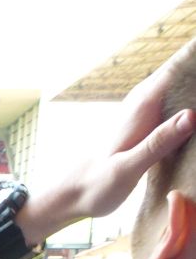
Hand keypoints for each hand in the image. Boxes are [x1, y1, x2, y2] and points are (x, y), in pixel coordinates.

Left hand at [18, 38, 195, 243]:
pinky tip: (195, 119)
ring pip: (180, 86)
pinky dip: (189, 104)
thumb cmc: (97, 184)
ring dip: (194, 88)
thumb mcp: (128, 168)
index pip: (180, 65)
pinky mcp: (148, 124)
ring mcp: (146, 110)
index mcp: (143, 105)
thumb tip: (192, 116)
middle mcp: (145, 101)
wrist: (75, 193)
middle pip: (183, 71)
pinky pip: (175, 104)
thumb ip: (158, 142)